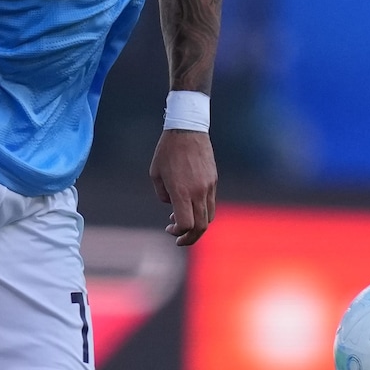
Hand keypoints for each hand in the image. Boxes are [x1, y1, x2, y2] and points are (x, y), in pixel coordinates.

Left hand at [151, 129, 216, 245]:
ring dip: (197, 226)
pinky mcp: (214, 181)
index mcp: (181, 191)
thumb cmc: (167, 151)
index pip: (186, 224)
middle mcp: (198, 191)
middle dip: (190, 238)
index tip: (168, 229)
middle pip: (201, 226)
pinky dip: (202, 212)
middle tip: (179, 240)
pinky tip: (190, 206)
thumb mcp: (156, 174)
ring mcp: (209, 186)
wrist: (187, 129)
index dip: (178, 232)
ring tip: (182, 222)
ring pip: (209, 217)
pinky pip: (211, 203)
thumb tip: (172, 206)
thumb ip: (163, 195)